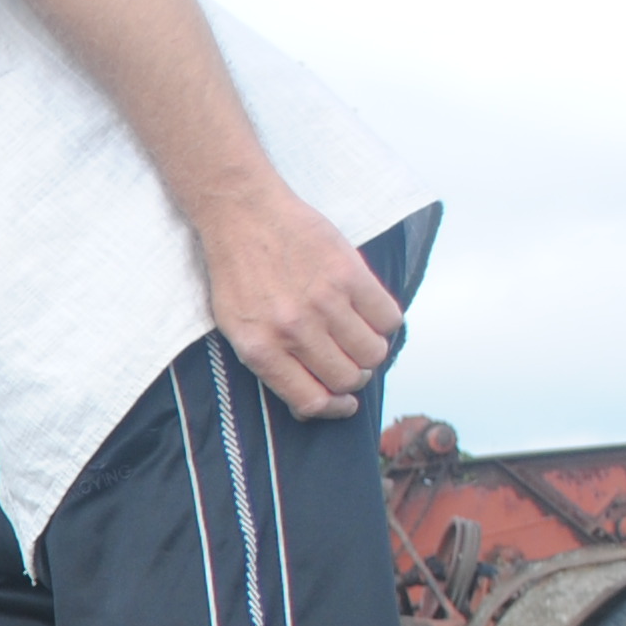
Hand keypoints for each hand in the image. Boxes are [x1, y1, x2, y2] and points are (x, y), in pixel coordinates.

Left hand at [201, 186, 400, 420]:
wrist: (243, 216)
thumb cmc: (237, 275)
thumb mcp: (236, 330)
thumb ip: (271, 366)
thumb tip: (311, 403)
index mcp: (262, 350)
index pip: (313, 400)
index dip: (334, 409)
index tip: (344, 405)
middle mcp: (294, 330)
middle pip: (349, 378)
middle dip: (354, 378)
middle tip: (350, 363)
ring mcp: (324, 301)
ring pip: (374, 352)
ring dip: (372, 351)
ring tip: (358, 336)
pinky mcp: (349, 273)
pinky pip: (389, 317)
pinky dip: (385, 323)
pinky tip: (368, 313)